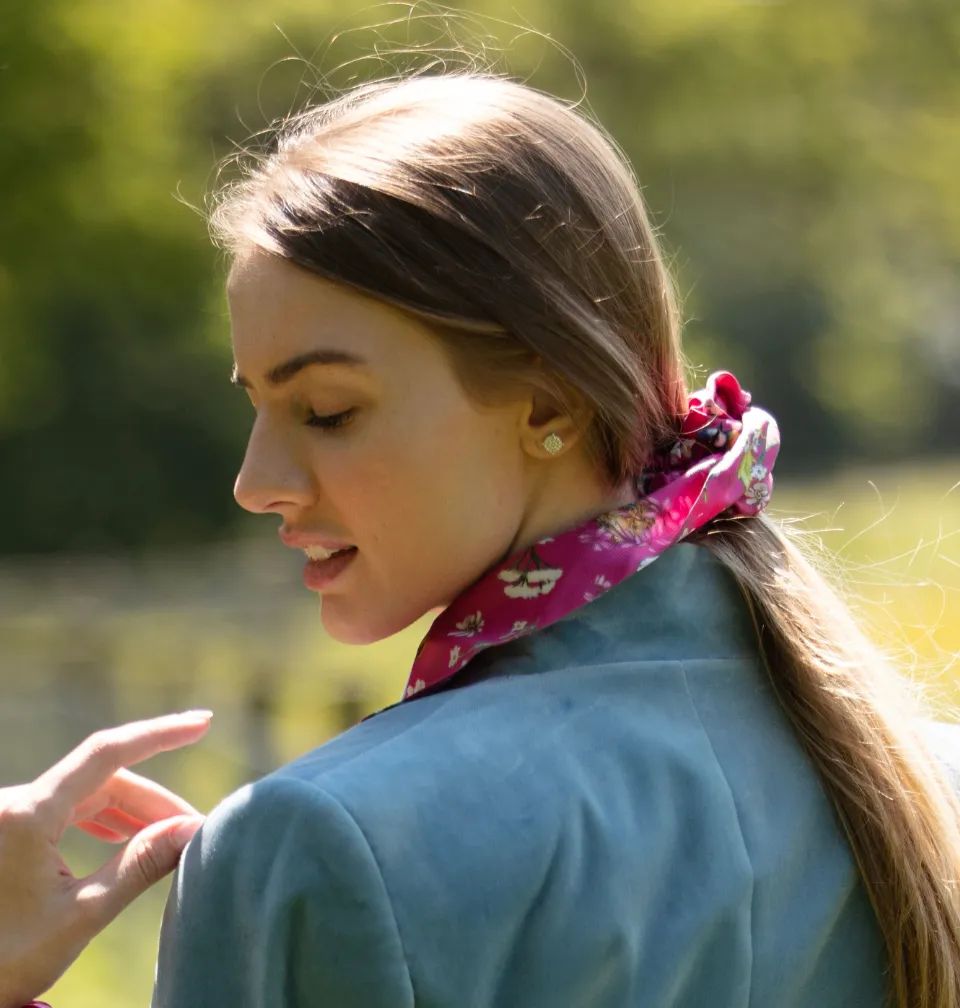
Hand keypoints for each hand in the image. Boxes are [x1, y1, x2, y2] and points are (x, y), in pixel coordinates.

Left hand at [0, 712, 211, 1007]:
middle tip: (194, 829)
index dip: (159, 734)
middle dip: (153, 801)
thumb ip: (138, 865)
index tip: (201, 724)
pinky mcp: (13, 829)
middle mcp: (16, 803)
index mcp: (28, 815)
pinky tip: (126, 835)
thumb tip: (193, 828)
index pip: (107, 754)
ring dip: (133, 811)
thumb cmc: (7, 959)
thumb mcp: (81, 915)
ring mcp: (13, 814)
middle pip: (105, 779)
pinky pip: (70, 807)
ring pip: (91, 792)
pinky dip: (105, 818)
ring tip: (168, 838)